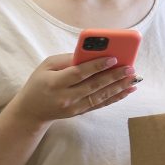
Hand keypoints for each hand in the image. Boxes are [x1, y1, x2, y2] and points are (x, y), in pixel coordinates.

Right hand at [10, 53, 138, 124]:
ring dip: (119, 87)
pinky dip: (116, 97)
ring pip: (100, 97)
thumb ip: (67, 59)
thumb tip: (92, 53)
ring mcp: (74, 107)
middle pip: (93, 86)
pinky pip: (100, 104)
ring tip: (134, 78)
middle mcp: (65, 97)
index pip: (78, 73)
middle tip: (130, 68)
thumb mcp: (47, 66)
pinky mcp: (80, 112)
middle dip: (114, 76)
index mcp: (55, 83)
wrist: (31, 111)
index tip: (113, 58)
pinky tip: (128, 90)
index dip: (97, 66)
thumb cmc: (39, 82)